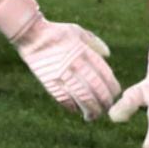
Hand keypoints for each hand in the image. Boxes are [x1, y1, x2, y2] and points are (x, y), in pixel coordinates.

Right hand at [0, 0, 120, 119]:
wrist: (32, 36)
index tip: (116, 94)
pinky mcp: (48, 81)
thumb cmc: (57, 33)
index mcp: (85, 52)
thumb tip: (108, 55)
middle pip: (95, 87)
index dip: (112, 86)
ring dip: (89, 108)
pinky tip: (77, 110)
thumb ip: (94, 43)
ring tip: (94, 115)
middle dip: (104, 100)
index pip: (104, 73)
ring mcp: (61, 73)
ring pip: (81, 95)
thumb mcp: (79, 32)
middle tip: (107, 108)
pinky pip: (62, 97)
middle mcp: (75, 64)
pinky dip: (71, 106)